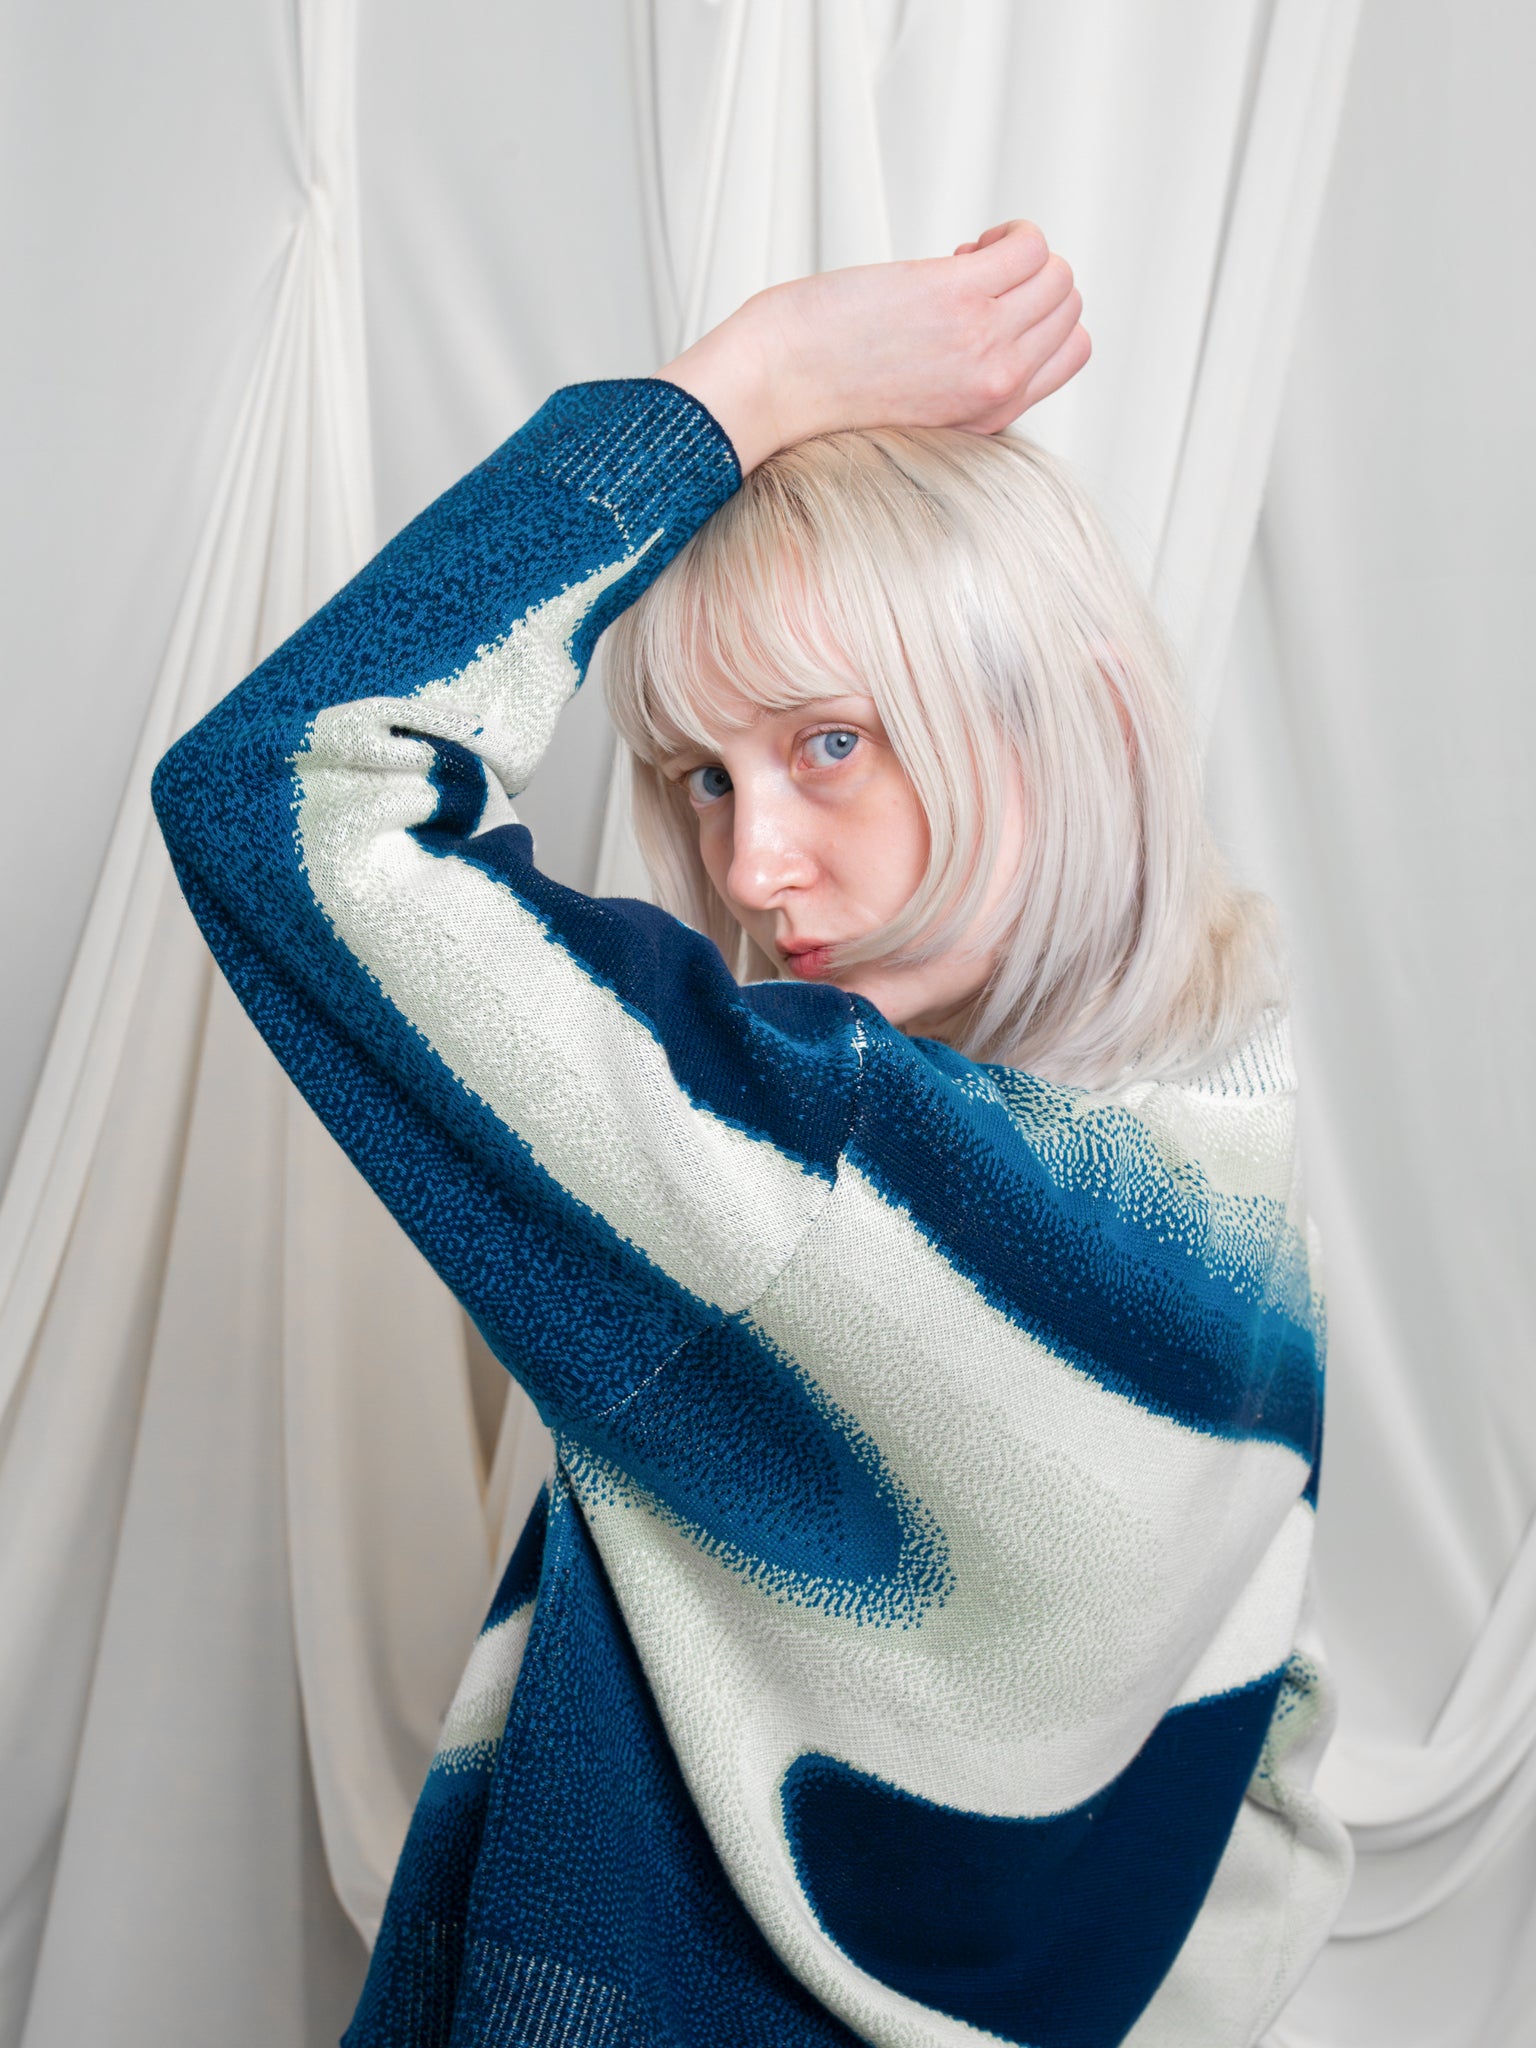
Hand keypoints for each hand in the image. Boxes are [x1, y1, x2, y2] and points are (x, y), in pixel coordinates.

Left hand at [659, 221, 1089, 473]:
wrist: (775, 389)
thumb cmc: (823, 391)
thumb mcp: (916, 410)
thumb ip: (961, 383)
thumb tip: (977, 327)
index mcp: (990, 416)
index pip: (1069, 354)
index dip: (1036, 320)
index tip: (986, 313)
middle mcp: (998, 385)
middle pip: (1067, 309)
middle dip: (1027, 283)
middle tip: (969, 284)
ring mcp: (985, 341)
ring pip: (1058, 274)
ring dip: (1019, 254)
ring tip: (965, 264)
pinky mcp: (960, 296)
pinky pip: (1029, 243)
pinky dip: (1009, 231)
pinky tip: (961, 248)